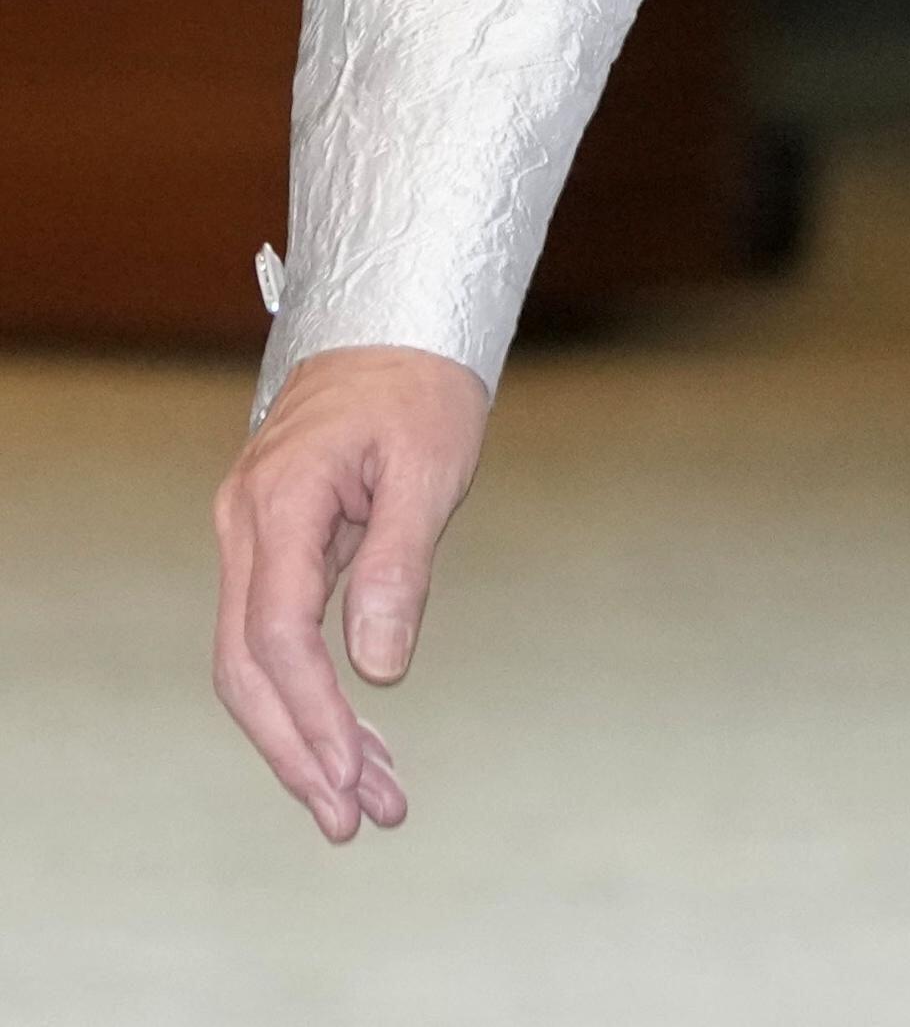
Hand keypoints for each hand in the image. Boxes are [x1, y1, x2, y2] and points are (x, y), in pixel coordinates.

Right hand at [212, 343, 490, 838]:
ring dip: (308, 736)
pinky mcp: (275, 546)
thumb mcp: (428, 464)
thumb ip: (399, 565)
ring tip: (374, 801)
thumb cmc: (420, 382)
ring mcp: (252, 536)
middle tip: (358, 820)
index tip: (350, 777)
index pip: (277, 635)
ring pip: (258, 662)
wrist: (396, 321)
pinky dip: (315, 695)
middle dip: (298, 751)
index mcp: (280, 502)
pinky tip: (362, 742)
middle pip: (248, 667)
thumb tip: (379, 672)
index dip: (310, 714)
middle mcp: (247, 524)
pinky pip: (279, 636)